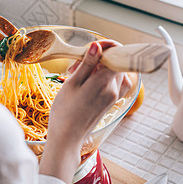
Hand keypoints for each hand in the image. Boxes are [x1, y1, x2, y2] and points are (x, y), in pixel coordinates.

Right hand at [39, 41, 131, 183]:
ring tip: (79, 75)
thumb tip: (98, 46)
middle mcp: (114, 90)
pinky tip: (86, 84)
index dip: (106, 47)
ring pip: (112, 73)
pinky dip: (101, 79)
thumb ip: (88, 63)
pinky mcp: (110, 103)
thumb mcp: (72, 83)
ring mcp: (114, 97)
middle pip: (113, 63)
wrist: (67, 137)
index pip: (117, 55)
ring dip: (98, 69)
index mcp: (105, 82)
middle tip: (76, 66)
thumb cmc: (65, 112)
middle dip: (97, 59)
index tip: (93, 46)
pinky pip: (111, 84)